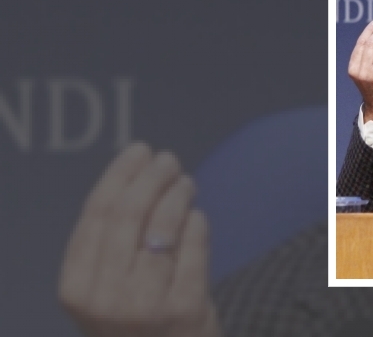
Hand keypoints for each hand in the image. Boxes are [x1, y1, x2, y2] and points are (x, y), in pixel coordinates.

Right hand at [59, 142, 221, 336]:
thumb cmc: (135, 320)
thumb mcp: (103, 290)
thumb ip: (108, 245)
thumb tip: (132, 176)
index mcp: (76, 287)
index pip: (97, 214)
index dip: (119, 176)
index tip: (138, 152)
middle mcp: (105, 297)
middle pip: (129, 214)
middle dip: (151, 177)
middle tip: (167, 159)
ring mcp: (146, 304)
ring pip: (163, 227)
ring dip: (177, 195)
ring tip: (185, 183)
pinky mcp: (185, 307)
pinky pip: (193, 248)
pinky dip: (196, 225)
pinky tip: (197, 215)